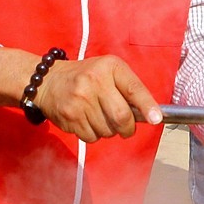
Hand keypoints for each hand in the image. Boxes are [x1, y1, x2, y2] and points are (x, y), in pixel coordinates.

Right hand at [36, 55, 160, 142]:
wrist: (48, 80)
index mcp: (110, 67)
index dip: (147, 106)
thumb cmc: (88, 77)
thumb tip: (151, 115)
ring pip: (108, 130)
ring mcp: (80, 99)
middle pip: (121, 117)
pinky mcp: (69, 116)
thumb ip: (130, 89)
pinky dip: (95, 134)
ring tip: (100, 117)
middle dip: (128, 128)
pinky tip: (88, 121)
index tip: (156, 119)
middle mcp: (94, 81)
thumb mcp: (110, 71)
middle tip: (126, 128)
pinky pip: (92, 137)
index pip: (134, 89)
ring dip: (110, 131)